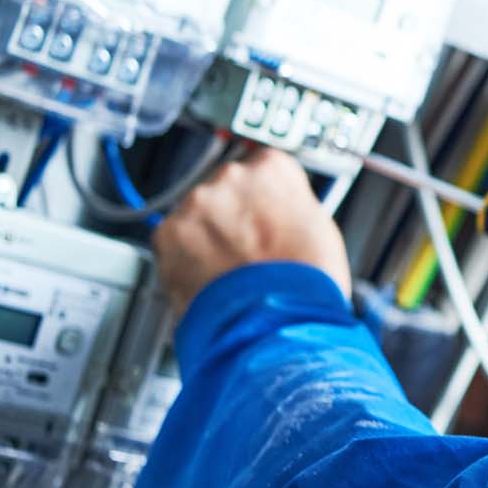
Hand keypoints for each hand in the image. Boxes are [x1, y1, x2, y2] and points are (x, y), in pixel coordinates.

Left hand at [154, 146, 351, 312]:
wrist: (276, 321)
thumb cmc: (305, 282)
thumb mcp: (318, 228)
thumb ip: (290, 207)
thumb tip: (279, 212)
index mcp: (273, 168)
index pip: (262, 166)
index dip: (263, 197)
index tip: (262, 213)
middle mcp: (231, 176)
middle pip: (225, 188)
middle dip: (232, 215)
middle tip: (247, 247)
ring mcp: (197, 203)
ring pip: (197, 214)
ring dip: (207, 236)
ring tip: (228, 269)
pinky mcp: (168, 233)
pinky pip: (173, 241)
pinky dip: (184, 258)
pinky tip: (209, 277)